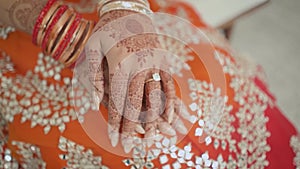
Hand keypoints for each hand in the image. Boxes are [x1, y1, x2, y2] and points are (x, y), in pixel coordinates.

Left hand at [84, 11, 187, 152]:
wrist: (129, 8)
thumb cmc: (107, 28)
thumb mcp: (93, 48)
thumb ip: (95, 77)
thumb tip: (96, 103)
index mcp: (120, 64)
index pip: (118, 102)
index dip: (116, 124)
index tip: (114, 140)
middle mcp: (140, 66)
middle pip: (137, 105)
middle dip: (132, 128)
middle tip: (129, 146)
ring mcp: (155, 63)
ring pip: (156, 98)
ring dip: (154, 121)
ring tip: (152, 138)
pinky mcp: (164, 60)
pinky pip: (170, 86)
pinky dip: (171, 104)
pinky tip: (171, 118)